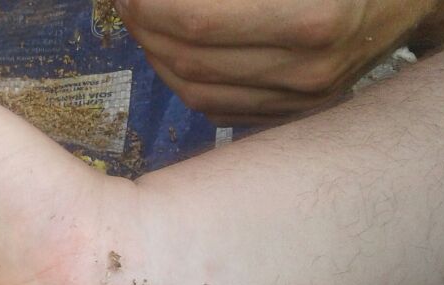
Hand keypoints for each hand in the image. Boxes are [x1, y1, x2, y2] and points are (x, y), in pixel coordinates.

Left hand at [114, 0, 435, 123]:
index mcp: (314, 15)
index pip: (196, 19)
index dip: (150, 3)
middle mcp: (309, 68)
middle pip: (188, 57)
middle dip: (144, 25)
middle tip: (128, 1)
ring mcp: (301, 100)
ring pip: (192, 89)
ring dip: (154, 52)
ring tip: (144, 20)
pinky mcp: (293, 113)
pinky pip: (213, 106)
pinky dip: (179, 78)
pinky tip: (169, 48)